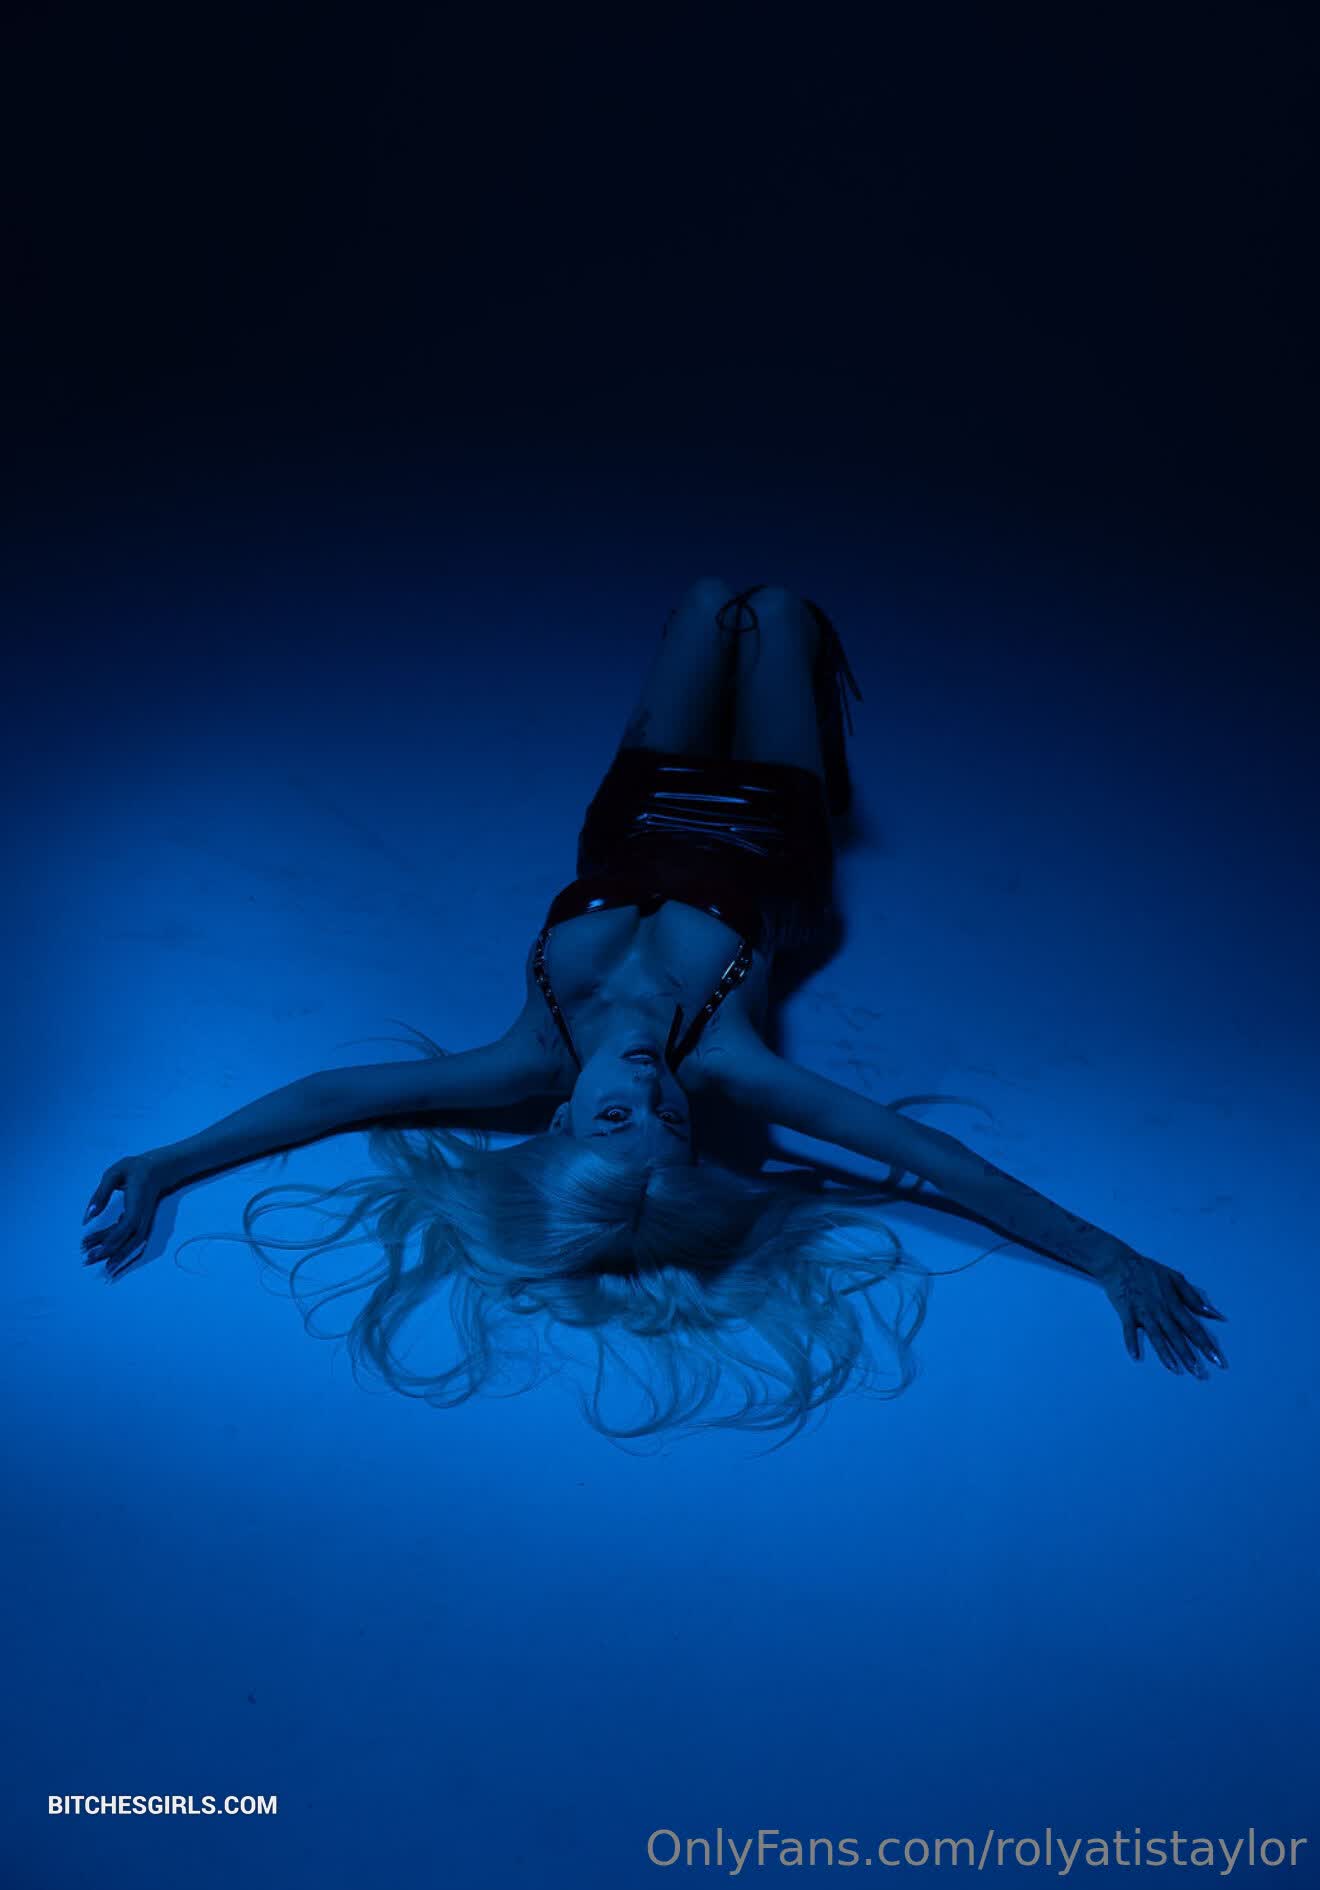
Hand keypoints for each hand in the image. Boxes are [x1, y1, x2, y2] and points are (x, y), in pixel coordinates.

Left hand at [81, 1152, 173, 1276]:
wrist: (159, 1170)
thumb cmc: (135, 1168)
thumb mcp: (115, 1173)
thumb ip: (101, 1193)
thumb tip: (88, 1217)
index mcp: (138, 1201)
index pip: (129, 1224)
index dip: (114, 1238)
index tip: (97, 1248)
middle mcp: (144, 1215)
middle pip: (130, 1239)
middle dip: (110, 1252)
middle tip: (88, 1259)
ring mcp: (144, 1221)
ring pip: (131, 1243)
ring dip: (112, 1254)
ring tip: (90, 1259)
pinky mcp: (141, 1224)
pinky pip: (130, 1239)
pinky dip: (116, 1248)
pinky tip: (101, 1252)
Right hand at [1099, 1249, 1226, 1377]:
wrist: (1121, 1263)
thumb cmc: (1149, 1270)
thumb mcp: (1175, 1278)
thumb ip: (1193, 1297)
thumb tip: (1213, 1313)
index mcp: (1174, 1303)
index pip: (1193, 1328)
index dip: (1206, 1344)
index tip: (1216, 1359)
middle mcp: (1161, 1311)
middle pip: (1177, 1336)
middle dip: (1189, 1355)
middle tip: (1199, 1373)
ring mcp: (1143, 1313)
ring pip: (1157, 1337)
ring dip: (1166, 1354)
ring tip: (1175, 1369)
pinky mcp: (1126, 1313)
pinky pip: (1129, 1331)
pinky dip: (1131, 1343)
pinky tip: (1135, 1356)